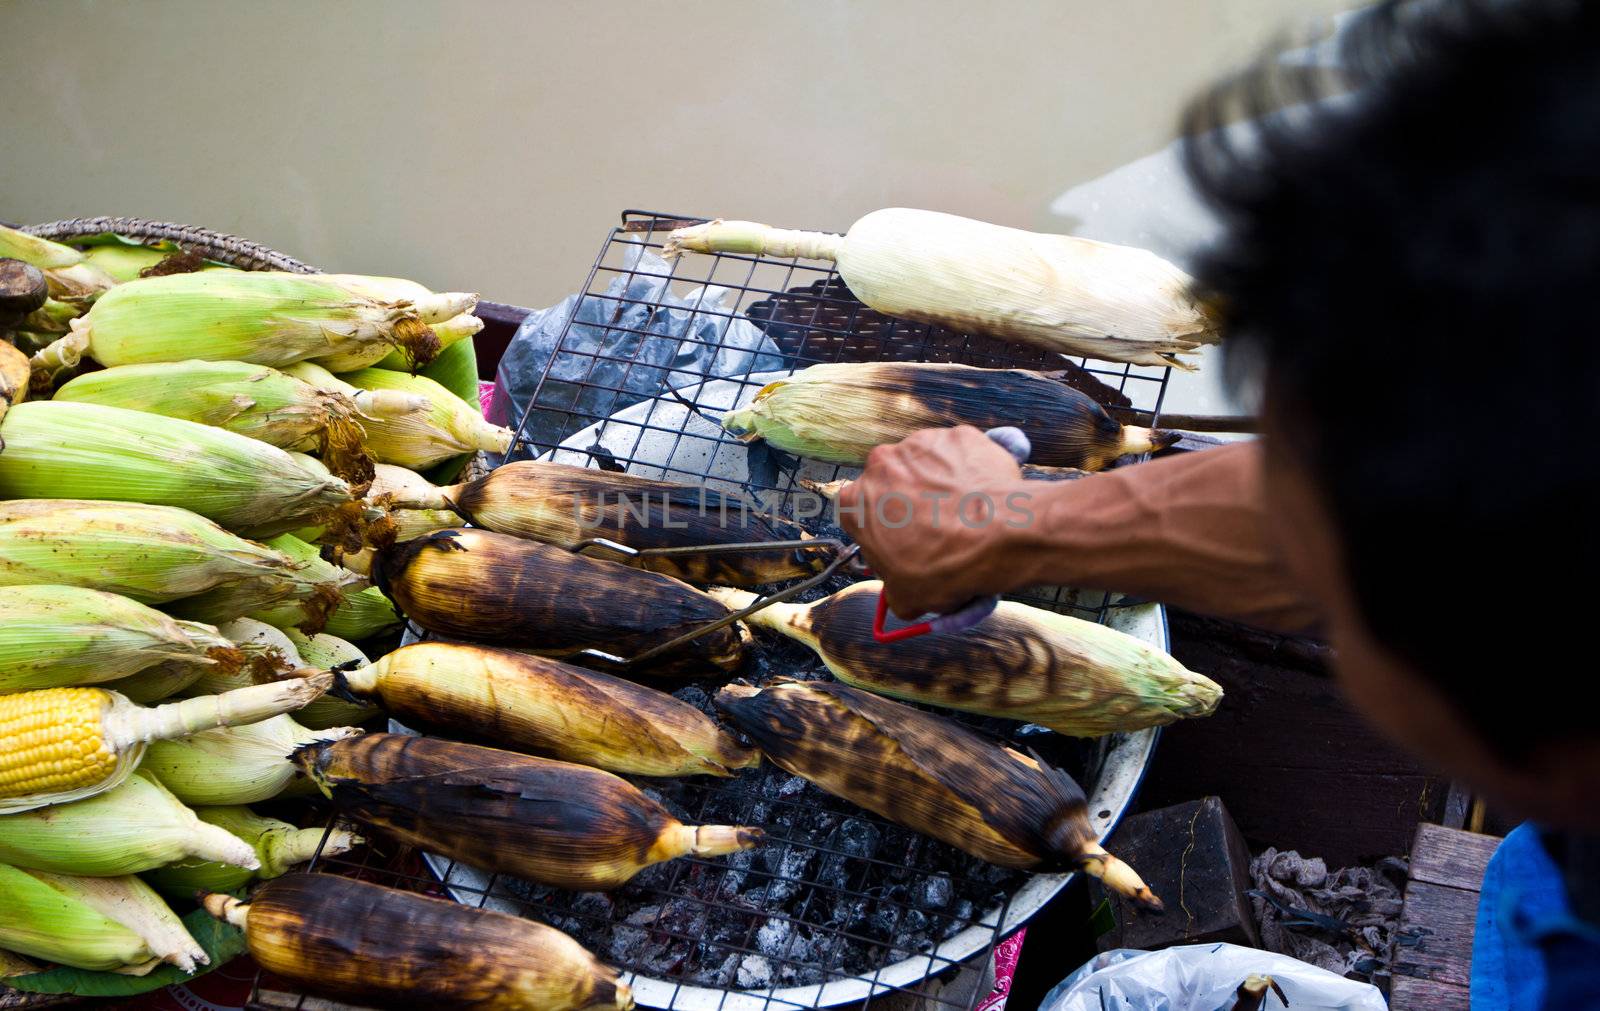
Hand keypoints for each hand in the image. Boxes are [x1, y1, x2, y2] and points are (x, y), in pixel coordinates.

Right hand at [837, 426, 1032, 618]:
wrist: (997, 536)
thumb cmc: (945, 565)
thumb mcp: (906, 597)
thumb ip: (896, 588)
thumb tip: (905, 592)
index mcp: (856, 502)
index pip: (860, 513)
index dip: (883, 529)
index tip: (903, 541)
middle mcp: (881, 463)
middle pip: (893, 482)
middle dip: (911, 500)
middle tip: (938, 525)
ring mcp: (922, 443)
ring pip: (929, 464)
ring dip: (942, 482)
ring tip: (967, 511)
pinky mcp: (960, 436)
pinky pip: (963, 453)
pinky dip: (972, 469)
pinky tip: (986, 494)